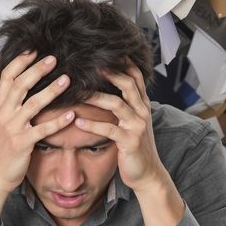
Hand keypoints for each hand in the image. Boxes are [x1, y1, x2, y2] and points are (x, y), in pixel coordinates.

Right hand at [0, 51, 74, 193]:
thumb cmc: (0, 149)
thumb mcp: (0, 122)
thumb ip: (8, 104)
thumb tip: (20, 86)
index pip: (7, 77)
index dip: (20, 62)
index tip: (34, 50)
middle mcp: (4, 114)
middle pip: (21, 85)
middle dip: (38, 70)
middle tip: (54, 59)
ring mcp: (12, 128)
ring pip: (33, 104)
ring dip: (51, 91)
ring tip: (67, 80)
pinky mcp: (22, 143)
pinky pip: (43, 130)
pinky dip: (58, 122)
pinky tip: (72, 115)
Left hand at [74, 66, 167, 192]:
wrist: (147, 174)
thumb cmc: (135, 147)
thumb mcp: (134, 123)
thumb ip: (126, 105)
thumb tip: (108, 89)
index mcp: (142, 105)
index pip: (135, 77)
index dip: (123, 63)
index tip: (106, 51)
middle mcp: (142, 112)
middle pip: (128, 84)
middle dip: (110, 72)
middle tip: (89, 64)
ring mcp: (137, 126)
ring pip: (117, 104)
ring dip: (96, 97)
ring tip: (77, 92)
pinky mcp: (130, 142)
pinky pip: (109, 129)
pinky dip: (93, 124)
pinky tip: (78, 121)